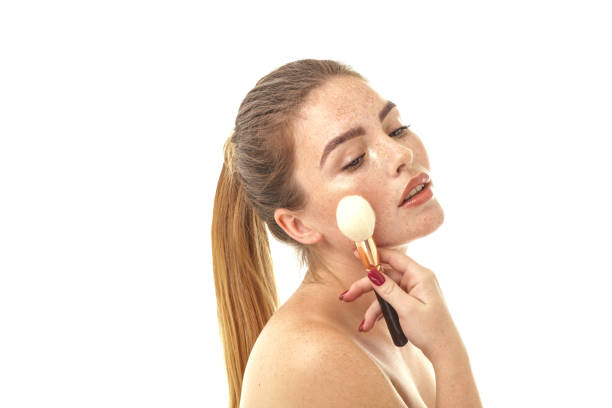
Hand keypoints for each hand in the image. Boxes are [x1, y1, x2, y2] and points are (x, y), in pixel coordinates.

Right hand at [341, 246, 461, 360]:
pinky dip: (381, 313)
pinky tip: (371, 325)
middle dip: (365, 288)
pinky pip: (391, 302)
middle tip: (347, 296)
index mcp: (420, 276)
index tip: (356, 253)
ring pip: (385, 293)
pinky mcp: (411, 303)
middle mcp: (417, 281)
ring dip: (373, 308)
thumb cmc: (431, 330)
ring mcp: (414, 292)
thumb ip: (388, 290)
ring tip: (364, 325)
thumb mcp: (407, 309)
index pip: (394, 258)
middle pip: (385, 277)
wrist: (445, 352)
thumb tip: (372, 272)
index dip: (374, 254)